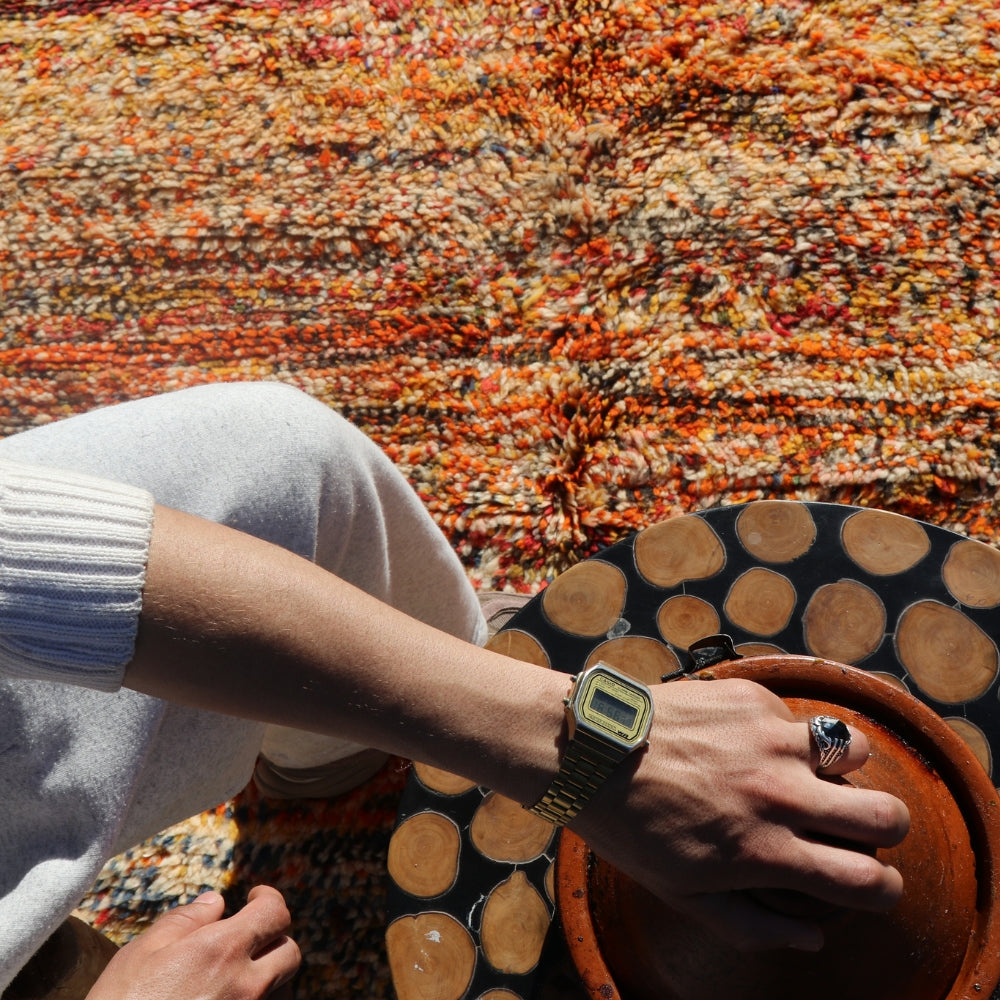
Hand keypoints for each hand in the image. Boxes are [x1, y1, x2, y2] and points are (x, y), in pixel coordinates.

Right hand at [86, 886, 299, 999]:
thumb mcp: (141, 954)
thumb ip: (184, 921)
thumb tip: (216, 901)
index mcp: (222, 951)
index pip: (275, 912)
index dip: (268, 899)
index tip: (255, 898)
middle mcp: (246, 986)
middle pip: (290, 952)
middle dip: (274, 938)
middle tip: (248, 939)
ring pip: (284, 989)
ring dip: (269, 977)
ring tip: (236, 977)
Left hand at [570, 677, 910, 952]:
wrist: (588, 750)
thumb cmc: (629, 827)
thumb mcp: (682, 893)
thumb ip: (754, 925)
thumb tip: (812, 938)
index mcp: (766, 850)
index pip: (869, 881)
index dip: (885, 890)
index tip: (873, 882)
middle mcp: (779, 792)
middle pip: (887, 814)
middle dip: (883, 827)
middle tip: (855, 824)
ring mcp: (767, 739)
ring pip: (854, 748)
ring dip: (841, 765)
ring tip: (808, 770)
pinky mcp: (749, 697)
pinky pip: (794, 715)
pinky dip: (782, 731)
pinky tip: (743, 739)